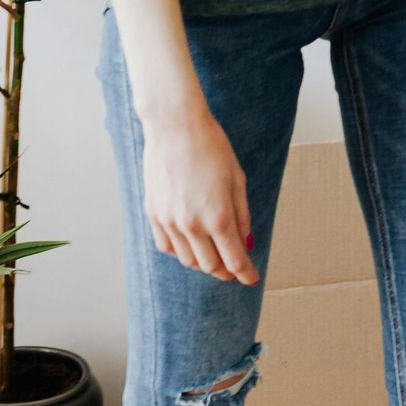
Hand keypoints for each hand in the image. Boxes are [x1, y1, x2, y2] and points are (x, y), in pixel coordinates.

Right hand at [141, 96, 257, 283]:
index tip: (251, 279)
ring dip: (204, 263)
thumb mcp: (237, 179)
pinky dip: (181, 252)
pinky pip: (167, 247)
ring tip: (214, 253)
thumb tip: (246, 243)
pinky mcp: (153, 215)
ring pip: (188, 261)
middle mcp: (192, 225)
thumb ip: (242, 215)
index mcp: (218, 216)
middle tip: (235, 268)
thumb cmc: (211, 147)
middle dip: (226, 271)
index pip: (234, 260)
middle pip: (211, 266)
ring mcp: (169, 222)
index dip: (245, 273)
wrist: (175, 126)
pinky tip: (191, 243)